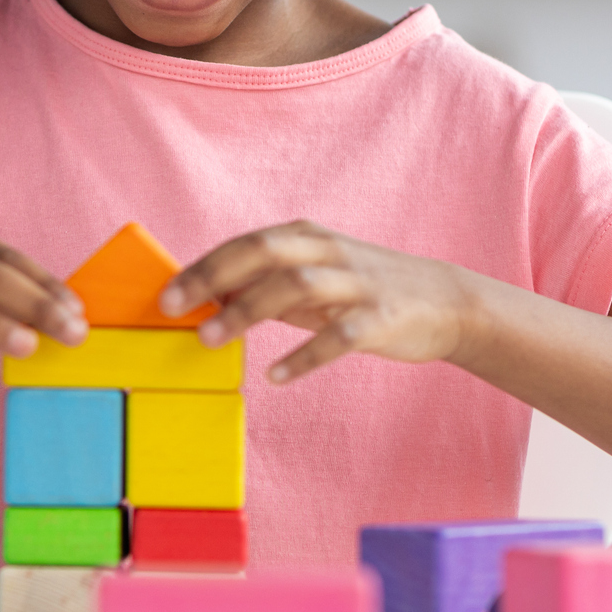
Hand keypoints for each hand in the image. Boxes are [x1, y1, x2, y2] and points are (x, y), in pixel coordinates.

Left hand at [157, 221, 480, 383]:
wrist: (446, 301)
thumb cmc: (364, 289)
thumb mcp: (315, 276)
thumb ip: (266, 283)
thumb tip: (206, 298)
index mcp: (308, 238)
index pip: (245, 243)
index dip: (202, 265)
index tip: (164, 294)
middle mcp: (330, 253)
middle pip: (265, 252)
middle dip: (214, 277)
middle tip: (174, 308)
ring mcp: (358, 284)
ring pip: (297, 285)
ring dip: (249, 309)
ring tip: (211, 338)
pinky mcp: (383, 317)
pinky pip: (340, 335)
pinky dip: (305, 354)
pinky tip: (277, 374)